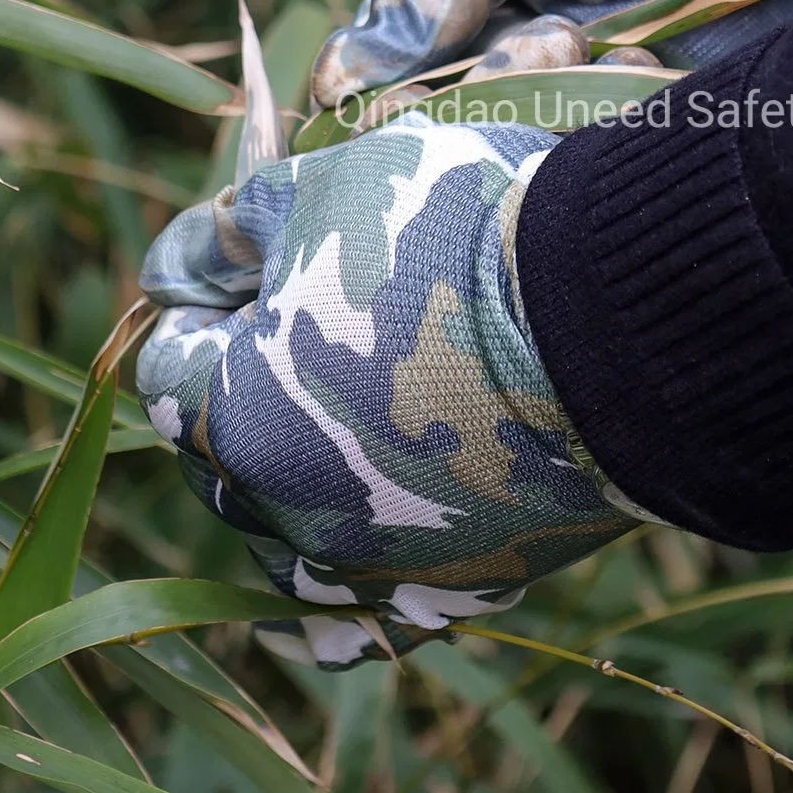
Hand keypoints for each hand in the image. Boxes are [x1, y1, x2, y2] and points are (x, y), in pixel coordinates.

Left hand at [136, 112, 635, 669]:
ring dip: (296, 489)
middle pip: (226, 462)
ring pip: (298, 544)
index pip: (168, 372)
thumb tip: (171, 266)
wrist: (624, 313)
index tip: (234, 276)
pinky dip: (372, 563)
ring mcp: (390, 563)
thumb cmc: (455, 236)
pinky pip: (393, 601)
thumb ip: (229, 232)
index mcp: (241, 420)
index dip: (194, 311)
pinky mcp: (475, 580)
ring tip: (330, 429)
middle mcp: (300, 517)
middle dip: (242, 392)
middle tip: (292, 330)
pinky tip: (378, 534)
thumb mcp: (325, 191)